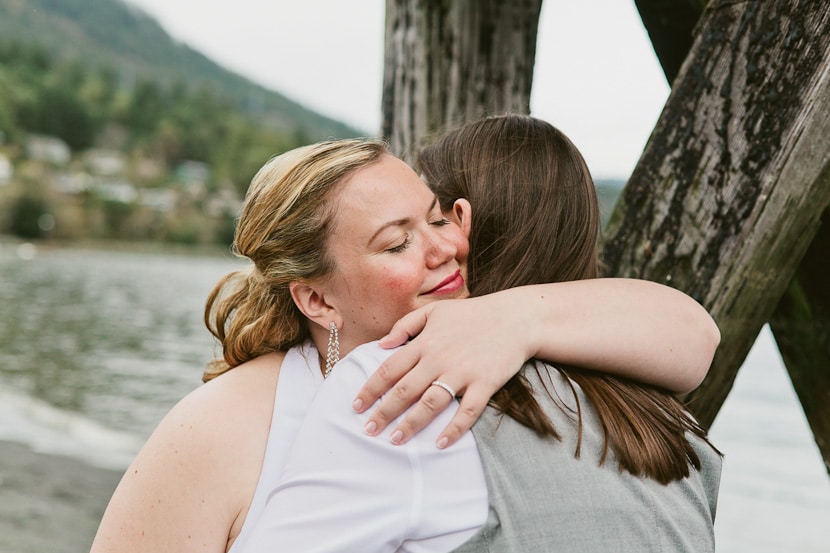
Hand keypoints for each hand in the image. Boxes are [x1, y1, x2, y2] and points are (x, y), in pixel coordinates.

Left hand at [352, 296, 529, 447]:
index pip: (390, 368)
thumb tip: (382, 345)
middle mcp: (439, 359)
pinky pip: (467, 411)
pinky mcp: (485, 383)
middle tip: (368, 430)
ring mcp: (463, 372)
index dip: (371, 388)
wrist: (516, 317)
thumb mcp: (435, 311)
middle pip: (405, 389)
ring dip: (411, 424)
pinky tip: (440, 443)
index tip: (356, 405)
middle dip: (384, 412)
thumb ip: (406, 325)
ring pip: (431, 403)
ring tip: (395, 441)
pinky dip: (454, 429)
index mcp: (425, 342)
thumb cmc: (473, 314)